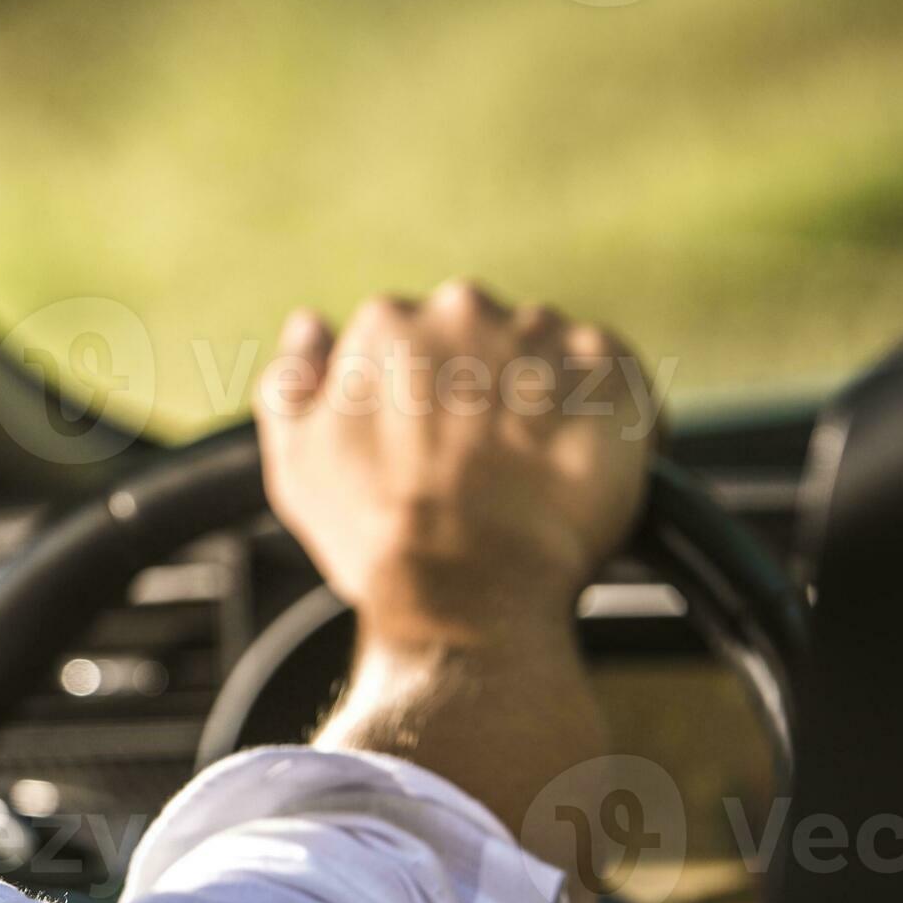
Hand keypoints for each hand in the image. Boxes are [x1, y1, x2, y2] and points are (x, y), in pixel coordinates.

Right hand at [255, 280, 650, 649]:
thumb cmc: (378, 537)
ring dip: (542, 393)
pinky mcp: (610, 369)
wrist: (469, 592)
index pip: (408, 336)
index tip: (430, 443)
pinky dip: (601, 407)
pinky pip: (610, 370)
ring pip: (544, 349)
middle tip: (482, 461)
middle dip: (482, 383)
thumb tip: (311, 326)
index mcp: (386, 324)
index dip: (420, 395)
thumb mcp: (296, 462)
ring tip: (532, 467)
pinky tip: (576, 459)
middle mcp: (463, 310)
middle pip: (478, 333)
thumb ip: (291, 380)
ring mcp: (541, 335)